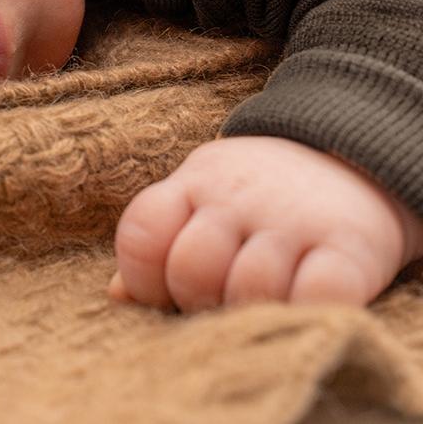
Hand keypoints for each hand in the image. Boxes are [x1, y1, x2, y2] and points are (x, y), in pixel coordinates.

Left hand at [107, 135, 422, 311]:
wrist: (350, 156)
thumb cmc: (255, 198)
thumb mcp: (199, 201)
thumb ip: (158, 245)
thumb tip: (117, 296)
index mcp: (193, 183)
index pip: (142, 233)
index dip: (144, 276)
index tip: (163, 292)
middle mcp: (238, 197)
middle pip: (192, 268)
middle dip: (197, 299)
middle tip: (219, 299)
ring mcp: (294, 218)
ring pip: (251, 287)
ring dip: (252, 309)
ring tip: (261, 302)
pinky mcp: (351, 245)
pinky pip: (320, 296)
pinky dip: (308, 311)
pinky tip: (306, 302)